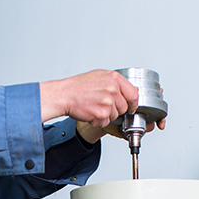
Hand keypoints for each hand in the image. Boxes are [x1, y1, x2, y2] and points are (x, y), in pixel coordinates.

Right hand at [40, 70, 164, 143]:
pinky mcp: (101, 114)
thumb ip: (116, 82)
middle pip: (124, 107)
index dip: (133, 103)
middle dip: (115, 109)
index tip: (131, 106)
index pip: (134, 94)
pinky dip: (98, 120)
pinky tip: (90, 112)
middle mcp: (113, 90)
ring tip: (94, 106)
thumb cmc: (78, 86)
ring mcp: (108, 102)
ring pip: (115, 116)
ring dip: (105, 115)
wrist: (64, 95)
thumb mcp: (100, 76)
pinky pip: (105, 122)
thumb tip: (129, 90)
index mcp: (114, 78)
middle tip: (102, 105)